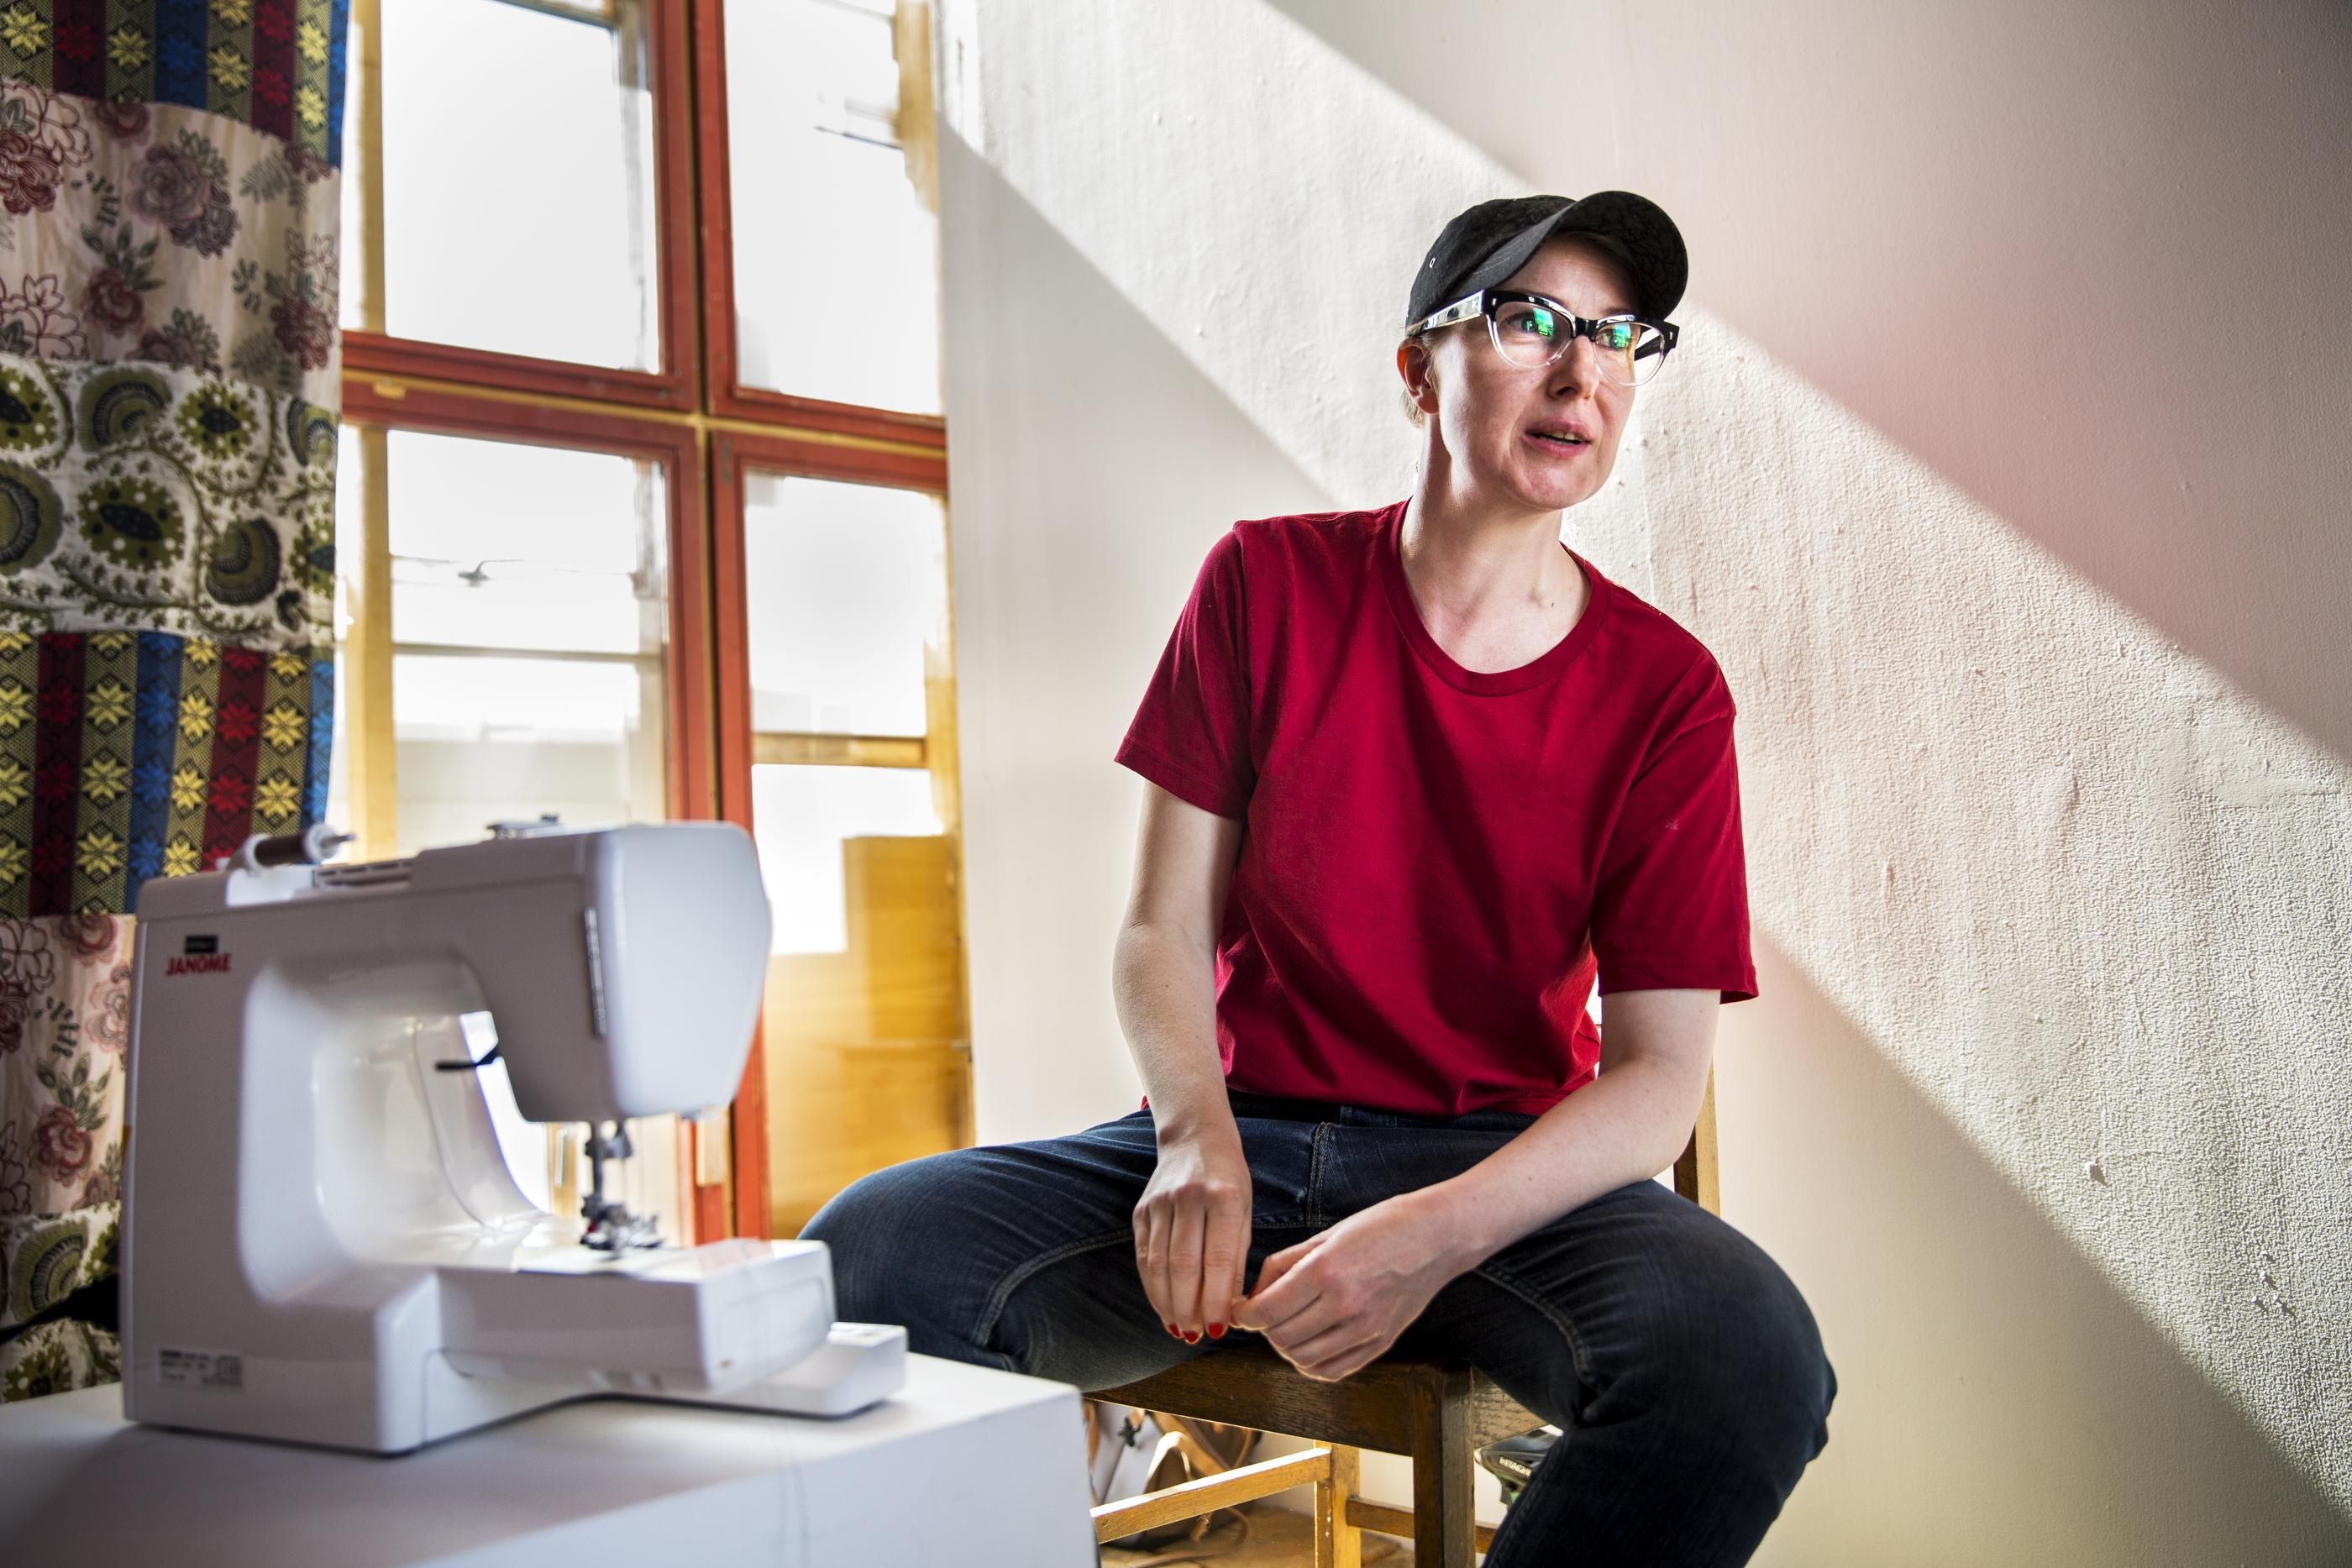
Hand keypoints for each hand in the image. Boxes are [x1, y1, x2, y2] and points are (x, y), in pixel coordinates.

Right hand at [1133, 1123, 1252, 1342]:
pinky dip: (1152, 1286)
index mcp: (1224, 1197)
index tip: (1219, 1329)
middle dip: (1188, 1307)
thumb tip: (1230, 1308)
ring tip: (1179, 1328)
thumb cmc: (1229, 1180)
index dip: (1216, 1299)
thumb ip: (1235, 1257)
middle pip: (1182, 1265)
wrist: (1194, 1138)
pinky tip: (1163, 1306)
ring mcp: (1160, 1203)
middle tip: (1196, 1334)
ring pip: (1159, 1264)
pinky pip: (1144, 1255)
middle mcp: (1188, 1198)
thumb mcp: (1244, 1211)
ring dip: (1168, 1303)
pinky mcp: (1141, 1210)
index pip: (1217, 1259)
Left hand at [1229, 1192, 1464, 1380]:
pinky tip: (1309, 1343)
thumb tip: (1254, 1294)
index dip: (1245, 1314)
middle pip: (1281, 1337)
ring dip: (1284, 1346)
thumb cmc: (1383, 1225)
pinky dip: (1311, 1364)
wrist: (1438, 1237)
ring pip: (1302, 1359)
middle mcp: (1346, 1305)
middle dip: (1263, 1327)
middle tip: (1264, 1312)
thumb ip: (1285, 1264)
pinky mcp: (1381, 1344)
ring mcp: (1366, 1329)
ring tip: (1287, 1326)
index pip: (1268, 1310)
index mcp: (1327, 1271)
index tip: (1240, 1309)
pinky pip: (1332, 1371)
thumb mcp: (1327, 1234)